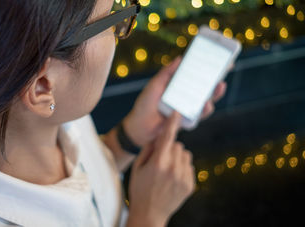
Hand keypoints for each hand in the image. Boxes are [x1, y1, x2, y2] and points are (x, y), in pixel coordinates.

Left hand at [123, 56, 228, 145]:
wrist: (139, 127)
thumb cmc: (145, 104)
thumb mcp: (154, 85)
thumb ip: (166, 73)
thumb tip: (180, 58)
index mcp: (178, 84)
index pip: (195, 73)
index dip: (207, 66)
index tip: (219, 57)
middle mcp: (185, 95)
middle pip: (205, 86)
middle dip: (217, 77)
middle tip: (226, 68)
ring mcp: (188, 108)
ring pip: (207, 100)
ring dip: (215, 93)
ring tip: (220, 85)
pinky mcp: (188, 120)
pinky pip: (200, 115)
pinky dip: (205, 109)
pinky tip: (207, 104)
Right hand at [127, 112, 194, 226]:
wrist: (150, 213)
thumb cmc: (140, 189)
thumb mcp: (137, 167)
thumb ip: (148, 149)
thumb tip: (158, 137)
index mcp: (158, 162)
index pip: (167, 137)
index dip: (172, 123)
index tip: (177, 113)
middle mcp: (173, 168)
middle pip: (178, 145)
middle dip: (170, 148)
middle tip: (161, 159)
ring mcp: (183, 177)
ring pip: (186, 155)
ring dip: (178, 157)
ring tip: (167, 169)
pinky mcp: (190, 185)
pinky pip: (189, 167)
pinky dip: (182, 168)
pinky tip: (172, 178)